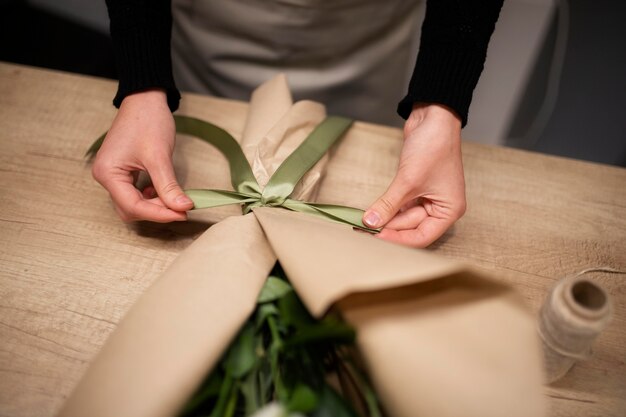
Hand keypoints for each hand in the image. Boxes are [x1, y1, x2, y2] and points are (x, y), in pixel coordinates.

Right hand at [91, 89, 192, 221]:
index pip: (133, 206)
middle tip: (182, 209)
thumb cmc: (148, 121)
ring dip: (155, 206)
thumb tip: (182, 208)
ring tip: (175, 199)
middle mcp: (106, 177)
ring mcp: (113, 175)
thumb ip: (169, 186)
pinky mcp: (123, 173)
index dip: (159, 214)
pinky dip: (152, 197)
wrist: (145, 99)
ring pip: (133, 204)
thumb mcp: (159, 156)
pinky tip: (164, 190)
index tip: (183, 214)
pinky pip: (136, 194)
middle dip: (156, 212)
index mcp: (108, 173)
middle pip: (131, 209)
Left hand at [363, 103, 465, 246]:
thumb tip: (370, 223)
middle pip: (411, 228)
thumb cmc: (433, 147)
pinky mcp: (416, 188)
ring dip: (385, 218)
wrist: (433, 117)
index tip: (375, 238)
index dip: (397, 239)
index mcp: (449, 210)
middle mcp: (441, 207)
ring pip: (403, 217)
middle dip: (388, 228)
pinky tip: (372, 212)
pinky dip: (387, 208)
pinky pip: (400, 205)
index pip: (421, 237)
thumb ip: (388, 205)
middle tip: (362, 229)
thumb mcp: (408, 180)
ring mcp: (428, 198)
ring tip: (363, 222)